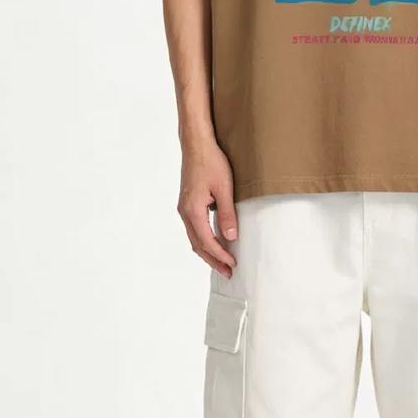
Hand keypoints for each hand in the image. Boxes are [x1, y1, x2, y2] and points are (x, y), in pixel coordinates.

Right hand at [177, 139, 238, 277]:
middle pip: (197, 245)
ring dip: (208, 252)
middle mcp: (185, 212)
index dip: (220, 255)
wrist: (196, 145)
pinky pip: (194, 229)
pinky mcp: (187, 204)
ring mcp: (184, 208)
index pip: (207, 241)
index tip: (233, 264)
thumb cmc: (211, 162)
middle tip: (228, 273)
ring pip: (194, 238)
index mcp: (192, 210)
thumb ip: (227, 213)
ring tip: (223, 263)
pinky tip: (214, 243)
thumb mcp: (224, 188)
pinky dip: (204, 241)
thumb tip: (231, 236)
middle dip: (213, 260)